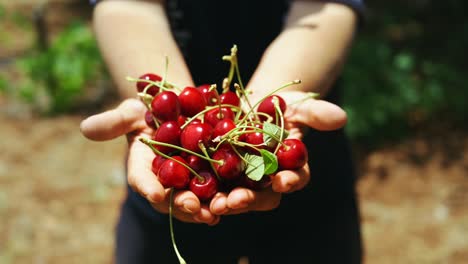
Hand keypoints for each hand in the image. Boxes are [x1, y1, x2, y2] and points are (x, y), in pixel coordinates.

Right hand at [80, 98, 219, 224]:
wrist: (178, 112)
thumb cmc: (148, 112)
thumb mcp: (130, 113)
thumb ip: (113, 122)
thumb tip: (86, 128)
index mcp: (144, 168)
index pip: (142, 180)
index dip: (148, 187)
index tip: (156, 194)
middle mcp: (166, 181)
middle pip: (173, 198)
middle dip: (181, 204)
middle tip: (192, 208)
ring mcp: (189, 182)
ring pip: (197, 200)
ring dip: (206, 208)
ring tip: (216, 212)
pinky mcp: (212, 177)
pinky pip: (219, 190)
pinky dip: (226, 196)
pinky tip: (237, 201)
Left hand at [209, 90, 346, 214]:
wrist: (250, 103)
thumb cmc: (279, 104)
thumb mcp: (296, 104)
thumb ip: (315, 112)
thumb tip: (341, 117)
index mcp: (289, 167)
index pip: (295, 178)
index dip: (290, 181)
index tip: (283, 181)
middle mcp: (266, 180)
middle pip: (261, 196)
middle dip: (250, 199)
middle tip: (238, 200)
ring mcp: (241, 180)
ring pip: (235, 197)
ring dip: (225, 203)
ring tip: (215, 204)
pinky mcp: (218, 175)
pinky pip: (211, 187)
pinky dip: (203, 193)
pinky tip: (192, 195)